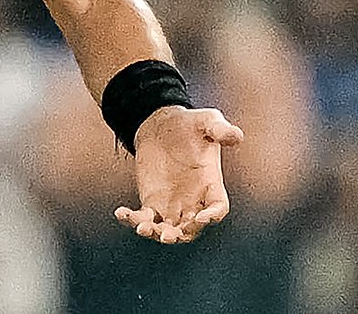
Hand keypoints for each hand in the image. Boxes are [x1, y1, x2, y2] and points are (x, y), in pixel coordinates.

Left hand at [114, 105, 241, 243]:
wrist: (161, 126)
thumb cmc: (189, 124)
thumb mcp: (206, 121)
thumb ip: (220, 129)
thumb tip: (236, 136)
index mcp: (211, 185)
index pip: (218, 208)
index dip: (212, 216)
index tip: (201, 218)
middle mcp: (194, 201)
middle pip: (192, 228)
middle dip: (181, 234)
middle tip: (167, 235)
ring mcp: (172, 205)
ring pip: (168, 229)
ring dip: (157, 233)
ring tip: (143, 228)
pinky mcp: (152, 202)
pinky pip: (145, 218)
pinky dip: (133, 220)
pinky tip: (121, 213)